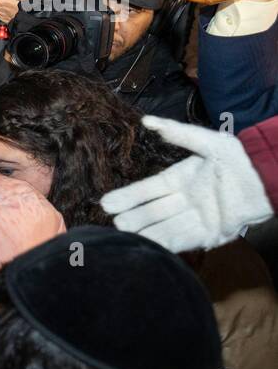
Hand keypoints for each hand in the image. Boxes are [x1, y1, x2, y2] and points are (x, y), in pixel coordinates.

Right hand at [100, 115, 273, 251]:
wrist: (268, 178)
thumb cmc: (240, 157)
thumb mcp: (208, 141)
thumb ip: (179, 133)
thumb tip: (147, 121)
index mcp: (180, 179)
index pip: (148, 190)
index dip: (128, 196)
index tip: (107, 203)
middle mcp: (184, 201)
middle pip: (153, 212)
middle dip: (134, 218)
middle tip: (115, 223)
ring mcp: (196, 218)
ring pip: (165, 227)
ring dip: (147, 233)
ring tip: (126, 237)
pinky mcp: (211, 234)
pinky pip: (185, 240)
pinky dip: (167, 244)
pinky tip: (151, 247)